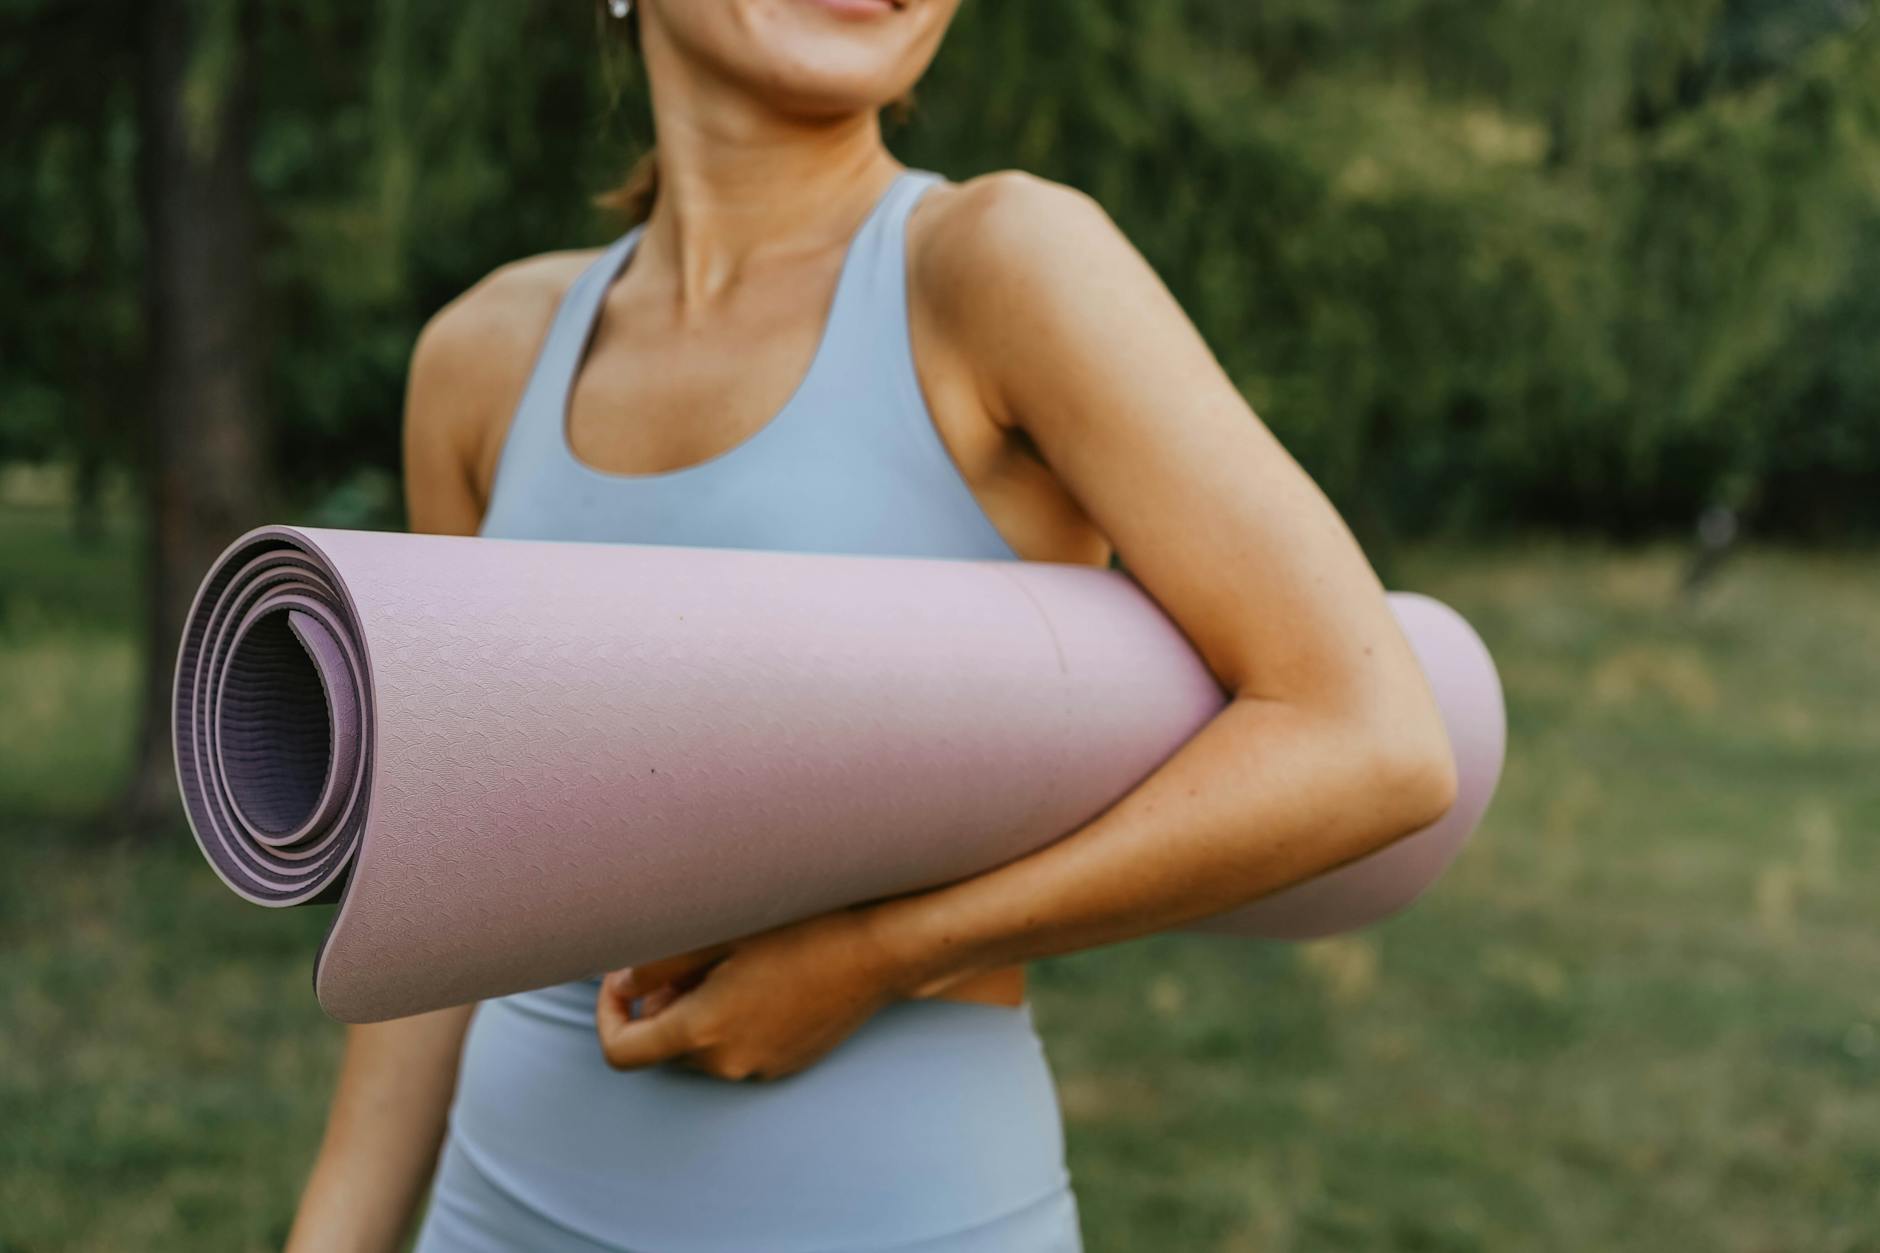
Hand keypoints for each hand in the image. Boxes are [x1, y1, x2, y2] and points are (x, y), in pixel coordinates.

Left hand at [594, 907, 913, 1081]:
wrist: (881, 949)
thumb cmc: (804, 928)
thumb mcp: (722, 932)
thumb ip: (661, 964)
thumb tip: (626, 983)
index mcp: (703, 1031)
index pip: (621, 1052)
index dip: (607, 1014)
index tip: (621, 979)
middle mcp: (728, 1063)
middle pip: (663, 1047)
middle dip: (659, 1005)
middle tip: (684, 953)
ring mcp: (760, 1069)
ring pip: (701, 1047)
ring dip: (696, 1012)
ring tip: (727, 959)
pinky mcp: (786, 1064)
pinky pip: (738, 1049)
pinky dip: (731, 1021)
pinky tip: (759, 978)